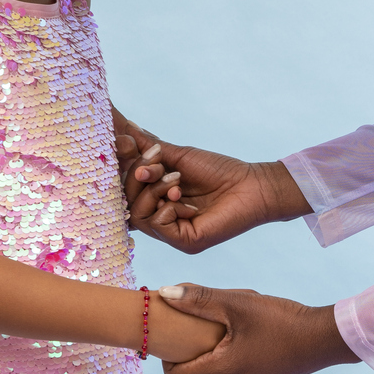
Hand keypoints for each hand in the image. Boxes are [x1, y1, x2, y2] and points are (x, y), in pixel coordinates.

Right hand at [113, 125, 310, 252]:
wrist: (251, 184)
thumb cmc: (218, 171)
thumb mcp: (178, 156)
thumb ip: (150, 149)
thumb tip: (125, 131)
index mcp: (157, 200)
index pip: (125, 192)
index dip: (123, 171)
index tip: (128, 147)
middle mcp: (160, 218)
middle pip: (127, 203)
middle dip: (137, 178)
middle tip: (157, 163)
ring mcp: (171, 232)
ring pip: (139, 215)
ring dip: (154, 191)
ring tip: (176, 180)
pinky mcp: (184, 242)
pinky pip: (157, 227)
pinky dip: (166, 208)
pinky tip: (182, 200)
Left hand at [155, 283, 360, 373]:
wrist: (323, 338)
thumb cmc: (280, 320)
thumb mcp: (237, 303)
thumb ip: (199, 298)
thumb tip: (165, 293)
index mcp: (220, 372)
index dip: (167, 353)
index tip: (175, 329)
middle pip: (193, 370)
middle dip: (193, 344)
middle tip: (206, 317)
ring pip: (213, 368)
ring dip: (213, 346)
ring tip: (232, 320)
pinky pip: (231, 369)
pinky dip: (229, 351)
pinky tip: (247, 329)